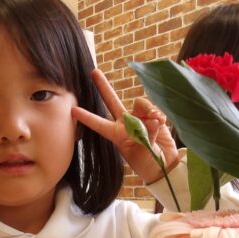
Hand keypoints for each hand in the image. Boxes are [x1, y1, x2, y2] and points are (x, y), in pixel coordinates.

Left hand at [72, 69, 178, 183]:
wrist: (165, 165)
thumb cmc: (148, 164)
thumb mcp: (143, 154)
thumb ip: (147, 135)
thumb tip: (153, 120)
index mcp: (117, 135)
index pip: (99, 124)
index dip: (87, 117)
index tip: (73, 110)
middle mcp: (126, 124)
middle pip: (112, 101)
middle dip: (103, 86)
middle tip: (94, 72)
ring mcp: (140, 119)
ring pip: (141, 103)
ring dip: (150, 110)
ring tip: (158, 122)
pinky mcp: (154, 117)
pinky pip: (154, 109)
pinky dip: (159, 114)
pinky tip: (162, 122)